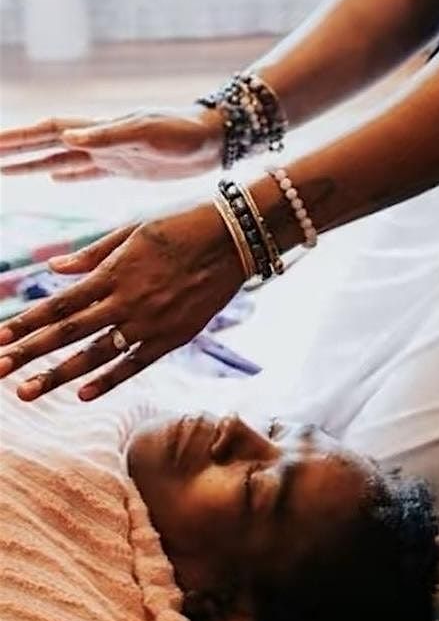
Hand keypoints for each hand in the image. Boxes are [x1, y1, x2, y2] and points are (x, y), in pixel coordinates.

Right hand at [0, 107, 223, 181]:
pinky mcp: (123, 167)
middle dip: (15, 151)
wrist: (213, 139)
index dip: (18, 139)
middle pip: (45, 145)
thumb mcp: (147, 132)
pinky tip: (50, 178)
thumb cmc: (184, 131)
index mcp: (99, 130)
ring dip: (31, 164)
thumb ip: (108, 135)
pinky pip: (84, 172)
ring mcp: (109, 154)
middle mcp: (98, 140)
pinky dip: (64, 174)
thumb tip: (67, 137)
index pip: (48, 132)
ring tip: (3, 169)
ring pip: (58, 160)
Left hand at [0, 202, 243, 401]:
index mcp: (112, 272)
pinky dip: (107, 380)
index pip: (57, 304)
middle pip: (66, 333)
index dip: (24, 323)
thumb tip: (53, 270)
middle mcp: (125, 301)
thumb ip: (91, 254)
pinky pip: (134, 364)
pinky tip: (81, 394)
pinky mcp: (173, 336)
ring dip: (56, 375)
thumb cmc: (178, 225)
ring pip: (93, 355)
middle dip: (27, 353)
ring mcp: (149, 322)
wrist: (231, 238)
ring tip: (24, 392)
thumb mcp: (130, 230)